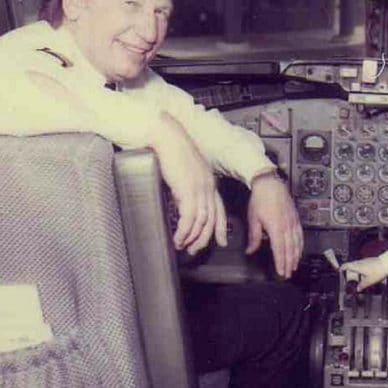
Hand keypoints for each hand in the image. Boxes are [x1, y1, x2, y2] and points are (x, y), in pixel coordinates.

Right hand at [151, 113, 226, 252]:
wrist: (167, 137)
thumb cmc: (171, 150)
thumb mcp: (184, 171)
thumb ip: (187, 186)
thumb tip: (181, 201)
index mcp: (209, 181)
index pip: (219, 208)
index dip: (220, 227)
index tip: (220, 240)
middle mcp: (208, 186)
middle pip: (212, 219)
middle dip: (204, 238)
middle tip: (194, 250)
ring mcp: (200, 188)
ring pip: (202, 222)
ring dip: (192, 237)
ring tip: (182, 246)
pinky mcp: (188, 190)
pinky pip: (190, 218)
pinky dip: (184, 232)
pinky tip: (178, 238)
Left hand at [246, 172, 303, 278]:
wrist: (270, 184)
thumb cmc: (260, 199)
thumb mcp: (253, 219)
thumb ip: (254, 237)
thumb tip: (250, 250)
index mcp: (275, 227)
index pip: (279, 250)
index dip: (281, 263)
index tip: (281, 272)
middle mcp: (286, 226)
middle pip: (290, 249)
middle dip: (289, 263)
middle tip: (288, 274)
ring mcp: (292, 222)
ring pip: (297, 243)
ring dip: (296, 256)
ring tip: (294, 266)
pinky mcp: (295, 218)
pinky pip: (300, 234)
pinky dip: (301, 245)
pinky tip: (300, 250)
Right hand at [340, 257, 387, 291]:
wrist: (387, 264)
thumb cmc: (378, 271)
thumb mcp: (369, 281)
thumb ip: (362, 285)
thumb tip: (357, 289)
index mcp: (357, 266)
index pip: (346, 265)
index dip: (342, 268)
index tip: (339, 271)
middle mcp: (360, 262)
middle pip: (351, 265)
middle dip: (348, 270)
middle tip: (346, 276)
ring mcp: (365, 261)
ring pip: (357, 264)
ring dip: (354, 269)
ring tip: (355, 276)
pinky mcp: (369, 261)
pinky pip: (362, 264)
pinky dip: (360, 269)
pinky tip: (364, 274)